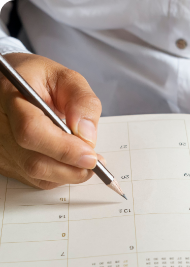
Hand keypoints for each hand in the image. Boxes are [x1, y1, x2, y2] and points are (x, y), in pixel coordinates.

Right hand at [0, 53, 101, 188]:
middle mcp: (0, 125)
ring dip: (69, 174)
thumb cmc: (40, 81)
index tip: (91, 156)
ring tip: (86, 160)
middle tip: (95, 161)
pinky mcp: (7, 162)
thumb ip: (82, 102)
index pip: (32, 131)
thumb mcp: (66, 79)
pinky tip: (69, 162)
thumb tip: (86, 135)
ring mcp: (1, 146)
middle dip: (72, 167)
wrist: (17, 86)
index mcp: (11, 96)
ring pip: (37, 175)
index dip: (65, 149)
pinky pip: (36, 180)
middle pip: (34, 161)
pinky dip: (60, 176)